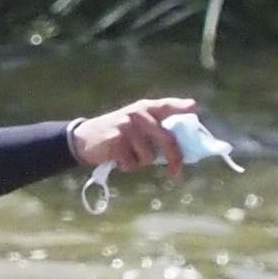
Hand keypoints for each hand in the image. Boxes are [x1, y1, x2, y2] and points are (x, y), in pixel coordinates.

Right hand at [65, 96, 199, 173]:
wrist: (83, 139)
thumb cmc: (115, 136)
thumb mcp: (133, 126)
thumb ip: (153, 131)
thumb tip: (178, 150)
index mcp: (144, 108)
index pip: (165, 105)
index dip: (180, 106)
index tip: (194, 107)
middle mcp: (137, 114)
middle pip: (166, 139)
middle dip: (174, 158)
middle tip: (176, 172)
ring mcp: (127, 125)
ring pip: (149, 157)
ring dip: (139, 162)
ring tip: (126, 155)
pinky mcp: (117, 139)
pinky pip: (132, 163)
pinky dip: (126, 166)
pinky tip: (116, 158)